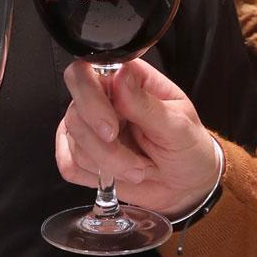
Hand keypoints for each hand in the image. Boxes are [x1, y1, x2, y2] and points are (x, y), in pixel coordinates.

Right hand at [55, 59, 220, 216]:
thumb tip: (121, 74)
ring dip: (108, 164)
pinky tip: (119, 173)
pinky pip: (69, 164)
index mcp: (127, 80)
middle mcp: (103, 98)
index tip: (111, 130)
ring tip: (139, 168)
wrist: (185, 184)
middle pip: (75, 110)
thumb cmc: (187, 147)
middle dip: (103, 145)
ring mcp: (88, 126)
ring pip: (74, 141)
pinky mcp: (80, 153)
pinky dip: (96, 175)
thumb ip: (146, 103)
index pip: (86, 72)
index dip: (91, 99)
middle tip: (134, 162)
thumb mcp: (177, 126)